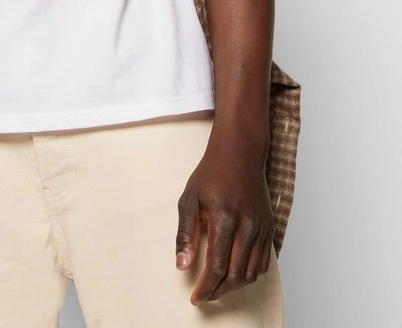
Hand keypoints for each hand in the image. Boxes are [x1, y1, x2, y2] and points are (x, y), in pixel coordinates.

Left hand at [175, 137, 274, 304]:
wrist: (239, 153)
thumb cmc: (211, 174)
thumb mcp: (189, 199)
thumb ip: (185, 235)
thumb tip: (182, 266)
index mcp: (225, 218)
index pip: (217, 266)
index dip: (206, 287)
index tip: (196, 297)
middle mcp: (247, 225)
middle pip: (236, 275)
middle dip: (219, 291)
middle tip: (205, 295)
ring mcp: (262, 227)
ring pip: (252, 272)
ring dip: (235, 286)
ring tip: (218, 287)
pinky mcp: (270, 226)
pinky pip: (264, 262)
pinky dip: (250, 274)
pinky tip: (236, 273)